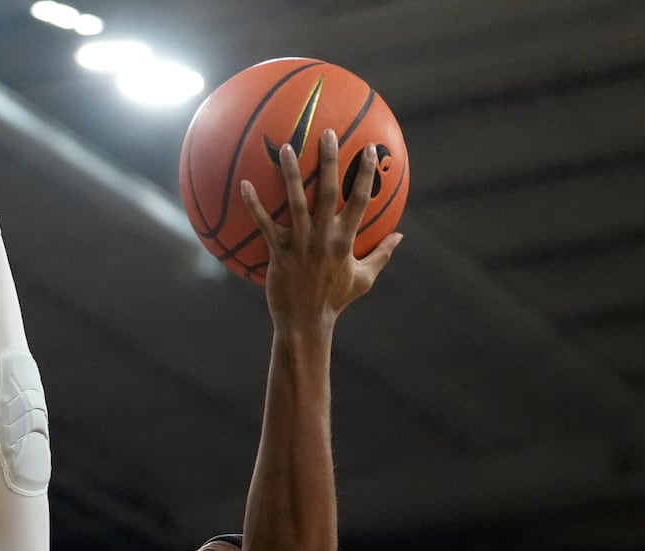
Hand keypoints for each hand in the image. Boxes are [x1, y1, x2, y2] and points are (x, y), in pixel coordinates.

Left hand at [240, 129, 401, 326]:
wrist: (305, 323)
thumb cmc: (334, 300)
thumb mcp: (364, 279)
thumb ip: (382, 254)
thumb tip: (400, 237)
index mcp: (346, 240)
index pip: (360, 200)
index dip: (364, 173)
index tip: (367, 148)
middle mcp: (324, 237)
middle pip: (329, 192)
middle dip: (330, 161)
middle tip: (327, 132)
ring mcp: (300, 243)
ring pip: (295, 202)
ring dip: (292, 174)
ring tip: (286, 147)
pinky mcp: (278, 252)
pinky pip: (264, 223)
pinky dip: (254, 204)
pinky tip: (244, 183)